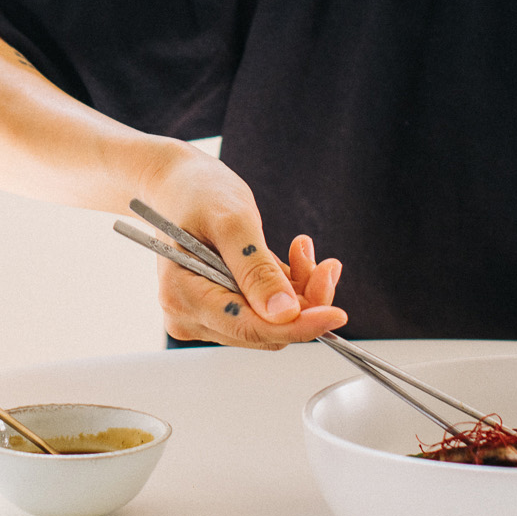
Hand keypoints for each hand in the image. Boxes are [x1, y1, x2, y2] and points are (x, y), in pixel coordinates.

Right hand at [140, 146, 346, 349]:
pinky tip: (294, 259)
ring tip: (303, 251)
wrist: (180, 185)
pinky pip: (267, 312)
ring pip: (272, 322)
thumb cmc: (196, 193)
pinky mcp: (221, 310)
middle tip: (323, 263)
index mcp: (182, 296)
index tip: (337, 314)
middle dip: (303, 301)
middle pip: (265, 330)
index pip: (250, 328)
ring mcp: (204, 316)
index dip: (298, 325)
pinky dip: (289, 289)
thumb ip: (256, 269)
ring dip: (299, 292)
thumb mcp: (233, 222)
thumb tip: (283, 314)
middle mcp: (189, 315)